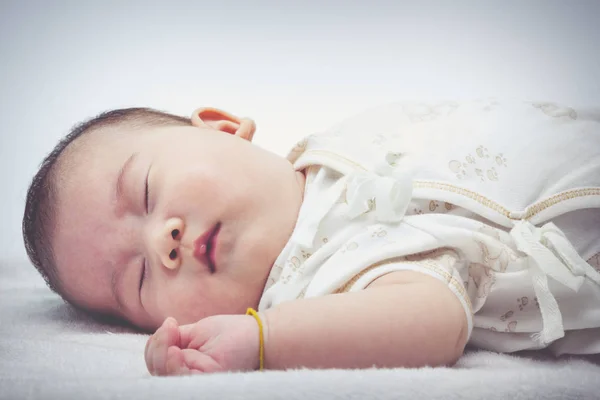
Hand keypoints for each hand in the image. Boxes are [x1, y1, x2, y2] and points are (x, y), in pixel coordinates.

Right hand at [145, 314, 260, 374]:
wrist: (256, 336)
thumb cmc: (231, 333)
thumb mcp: (197, 331)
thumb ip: (176, 337)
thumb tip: (160, 333)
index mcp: (184, 362)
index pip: (157, 360)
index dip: (155, 344)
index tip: (169, 323)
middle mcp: (187, 375)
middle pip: (156, 370)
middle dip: (156, 348)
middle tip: (169, 329)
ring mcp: (195, 380)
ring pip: (163, 375)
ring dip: (161, 354)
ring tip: (171, 337)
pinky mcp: (204, 383)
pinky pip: (179, 379)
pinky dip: (171, 365)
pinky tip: (176, 351)